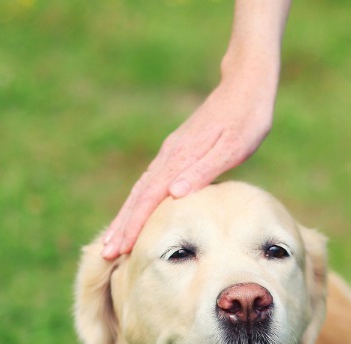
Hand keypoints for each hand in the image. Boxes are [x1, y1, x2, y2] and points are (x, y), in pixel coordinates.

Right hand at [100, 79, 276, 259]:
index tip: (118, 247)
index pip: (149, 198)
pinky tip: (136, 210)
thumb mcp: (233, 146)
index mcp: (180, 158)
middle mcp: (169, 156)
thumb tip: (174, 194)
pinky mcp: (177, 150)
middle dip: (121, 225)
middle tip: (104, 252)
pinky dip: (139, 200)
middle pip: (138, 196)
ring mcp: (171, 152)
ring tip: (114, 239)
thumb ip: (203, 170)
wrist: (245, 83)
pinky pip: (150, 181)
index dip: (132, 224)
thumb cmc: (247, 117)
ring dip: (126, 215)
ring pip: (141, 189)